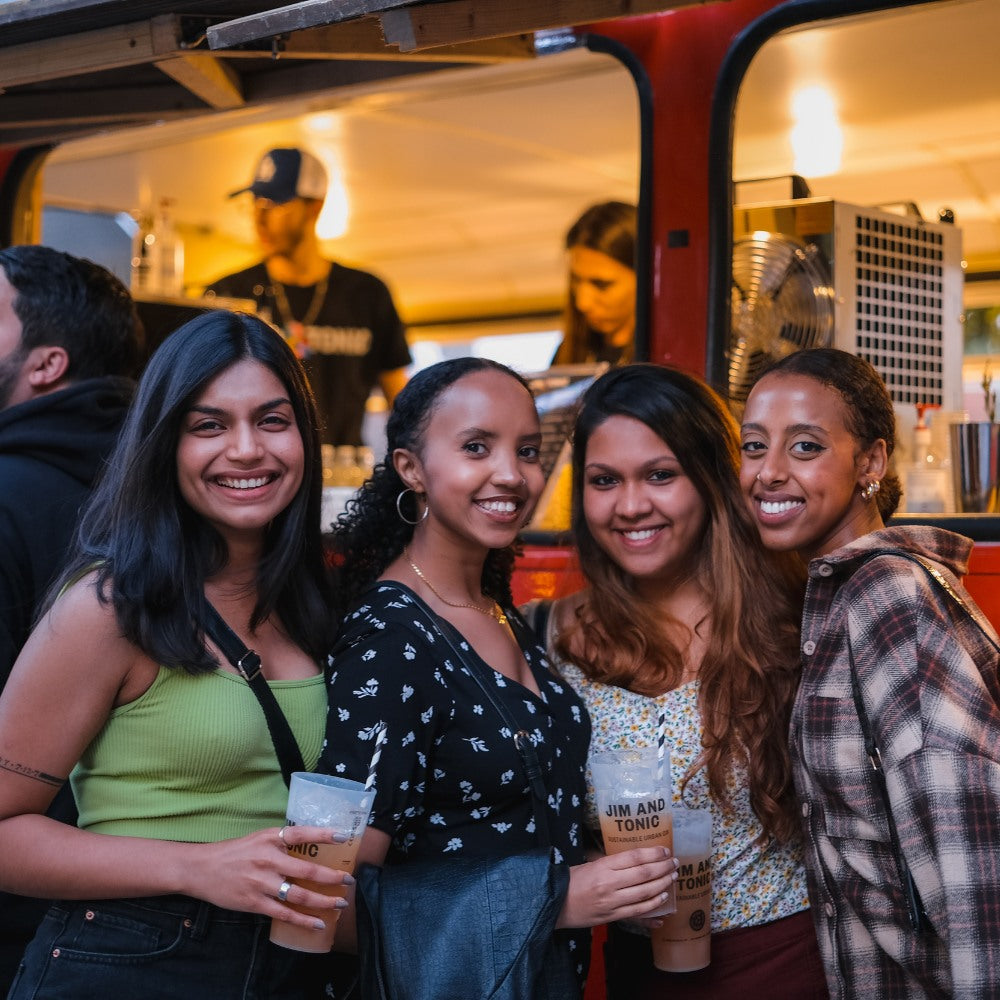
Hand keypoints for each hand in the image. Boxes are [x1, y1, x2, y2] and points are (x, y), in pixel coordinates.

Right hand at [180, 825, 352, 930]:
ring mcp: (262, 883)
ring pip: (300, 895)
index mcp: (272, 839)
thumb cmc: (236, 851)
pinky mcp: (255, 903)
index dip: (323, 834)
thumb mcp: (260, 837)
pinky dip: (303, 920)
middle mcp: (269, 860)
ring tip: (340, 903)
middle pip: (308, 870)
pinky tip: (318, 923)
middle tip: (349, 880)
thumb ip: (283, 841)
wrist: (203, 869)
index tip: (343, 837)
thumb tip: (311, 844)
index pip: (302, 834)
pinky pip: (284, 914)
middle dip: (333, 877)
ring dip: (324, 901)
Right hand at [556, 846, 678, 928]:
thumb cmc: (571, 880)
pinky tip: (664, 899)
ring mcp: (612, 902)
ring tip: (673, 877)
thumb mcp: (589, 863)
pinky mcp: (613, 917)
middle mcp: (610, 884)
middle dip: (663, 868)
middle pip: (644, 874)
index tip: (665, 851)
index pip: (634, 857)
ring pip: (645, 893)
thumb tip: (634, 857)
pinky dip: (653, 905)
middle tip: (674, 863)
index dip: (653, 854)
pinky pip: (638, 912)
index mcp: (603, 866)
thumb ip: (611, 862)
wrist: (556, 904)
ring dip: (663, 885)